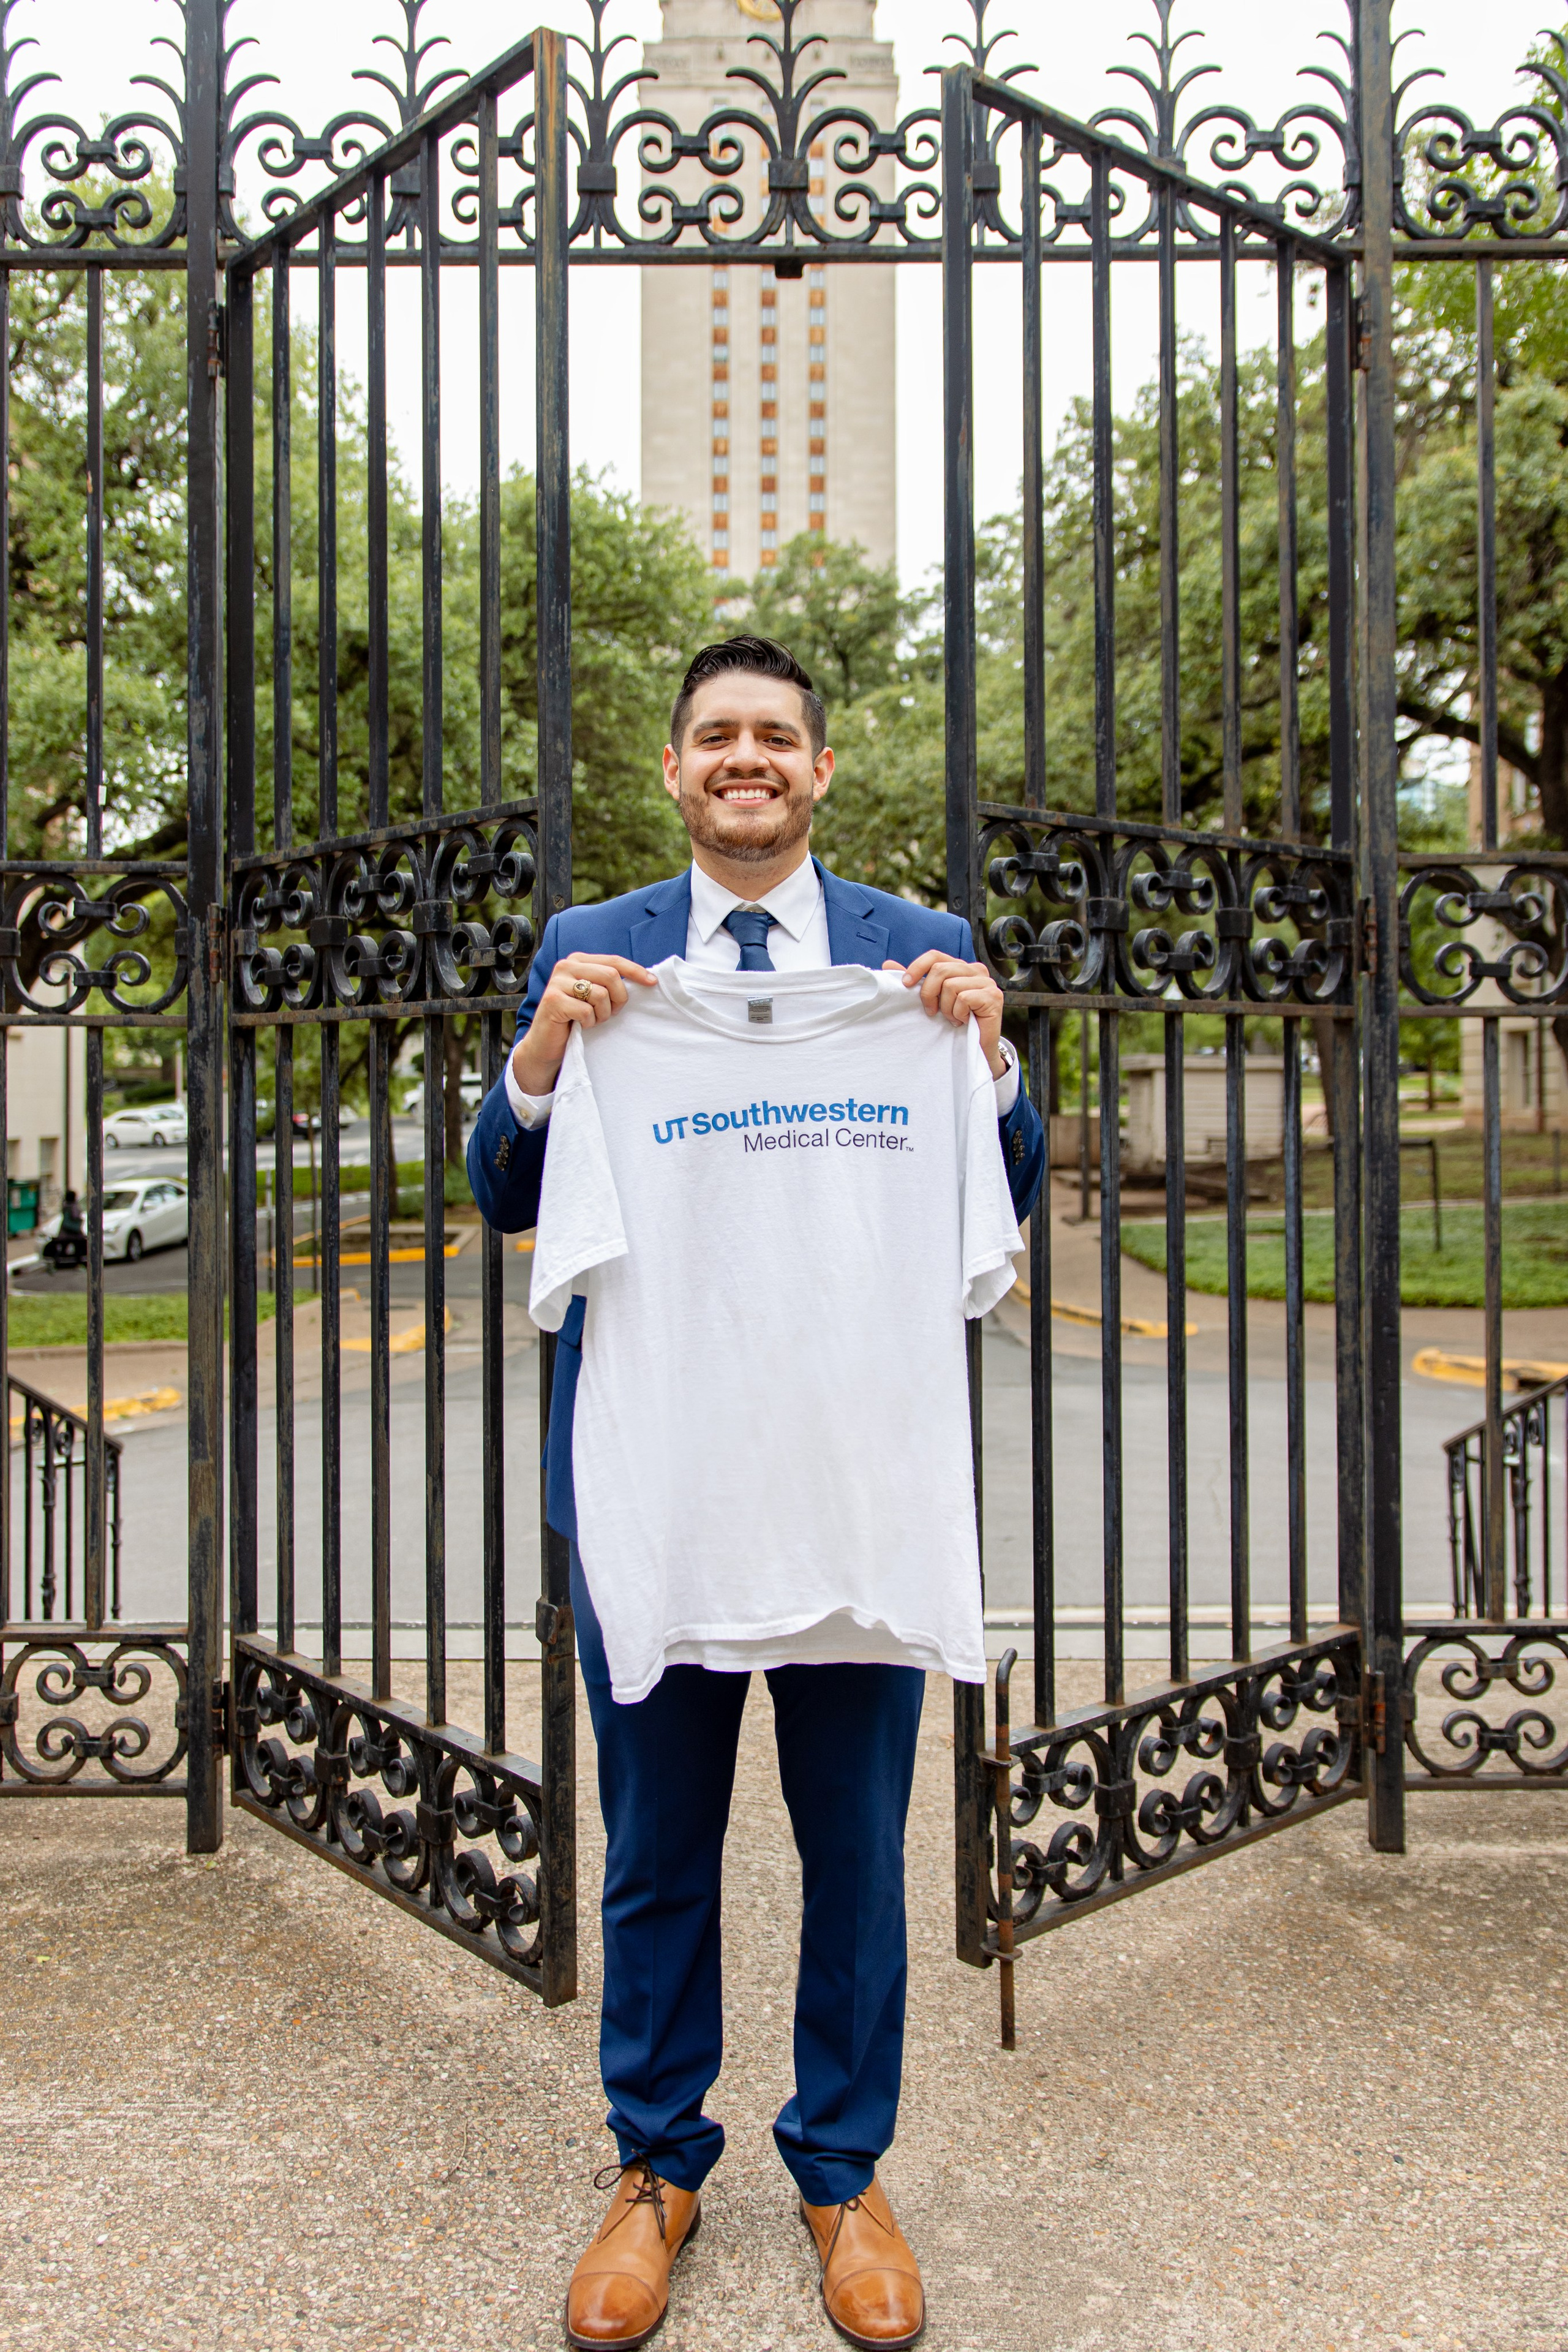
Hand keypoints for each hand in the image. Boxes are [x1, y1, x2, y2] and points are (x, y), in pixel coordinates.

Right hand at [510, 953, 655, 1094]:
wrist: (546, 1045)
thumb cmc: (575, 1019)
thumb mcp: (594, 995)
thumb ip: (609, 982)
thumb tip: (646, 978)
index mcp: (578, 960)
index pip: (614, 961)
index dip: (636, 971)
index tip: (653, 983)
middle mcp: (566, 966)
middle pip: (611, 975)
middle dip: (618, 998)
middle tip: (611, 1013)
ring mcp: (557, 982)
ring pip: (600, 994)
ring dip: (602, 1014)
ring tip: (591, 1019)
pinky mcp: (552, 1001)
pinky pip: (586, 1011)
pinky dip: (589, 1022)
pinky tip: (579, 1025)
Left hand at [885, 951, 1006, 1078]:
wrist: (975, 1048)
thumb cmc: (953, 1023)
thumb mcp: (931, 1000)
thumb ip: (914, 982)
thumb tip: (888, 963)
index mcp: (960, 967)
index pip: (935, 956)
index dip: (918, 967)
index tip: (906, 984)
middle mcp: (976, 970)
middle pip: (940, 970)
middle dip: (929, 993)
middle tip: (931, 1012)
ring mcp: (987, 982)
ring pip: (951, 985)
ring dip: (946, 1008)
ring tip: (952, 1018)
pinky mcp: (993, 996)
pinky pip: (964, 999)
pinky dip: (958, 1014)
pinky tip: (963, 1022)